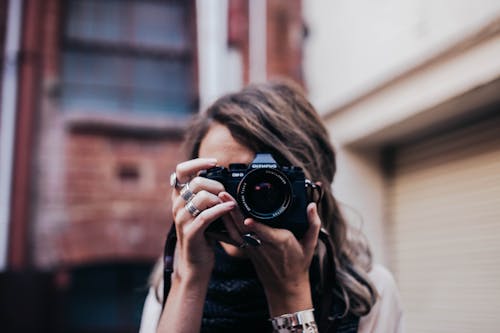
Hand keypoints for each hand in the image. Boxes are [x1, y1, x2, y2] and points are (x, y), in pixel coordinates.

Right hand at [171, 158, 236, 280]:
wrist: (196, 263)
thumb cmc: (203, 234)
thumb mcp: (201, 210)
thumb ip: (205, 193)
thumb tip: (219, 174)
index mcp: (179, 197)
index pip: (181, 171)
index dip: (197, 162)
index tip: (214, 163)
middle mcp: (177, 206)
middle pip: (197, 182)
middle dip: (216, 185)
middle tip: (226, 194)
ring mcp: (182, 220)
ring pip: (201, 197)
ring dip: (219, 199)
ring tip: (228, 204)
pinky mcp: (191, 233)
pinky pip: (206, 216)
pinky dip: (221, 209)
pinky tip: (230, 207)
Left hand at [219, 193, 321, 315]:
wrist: (285, 286)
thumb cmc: (298, 263)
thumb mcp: (310, 244)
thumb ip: (313, 224)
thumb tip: (312, 206)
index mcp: (280, 242)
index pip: (266, 234)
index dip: (256, 227)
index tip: (247, 220)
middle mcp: (263, 245)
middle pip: (245, 227)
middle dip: (234, 211)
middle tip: (225, 195)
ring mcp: (252, 247)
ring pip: (235, 230)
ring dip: (226, 214)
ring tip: (219, 198)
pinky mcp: (246, 248)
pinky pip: (233, 235)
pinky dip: (225, 224)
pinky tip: (217, 212)